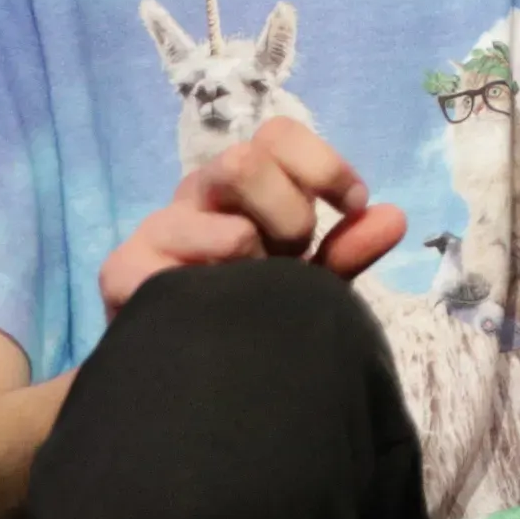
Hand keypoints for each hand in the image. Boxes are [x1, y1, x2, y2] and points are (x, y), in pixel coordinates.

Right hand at [97, 119, 405, 314]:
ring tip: (250, 288)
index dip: (324, 164)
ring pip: (219, 205)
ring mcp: (159, 226)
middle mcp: (198, 193)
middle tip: (292, 256)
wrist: (182, 384)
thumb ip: (348, 250)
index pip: (279, 134)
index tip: (351, 206)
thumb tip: (395, 216)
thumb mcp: (307, 282)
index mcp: (242, 183)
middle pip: (248, 156)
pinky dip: (215, 282)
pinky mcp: (124, 268)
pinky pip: (182, 260)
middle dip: (289, 210)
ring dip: (255, 247)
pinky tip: (214, 309)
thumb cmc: (248, 313)